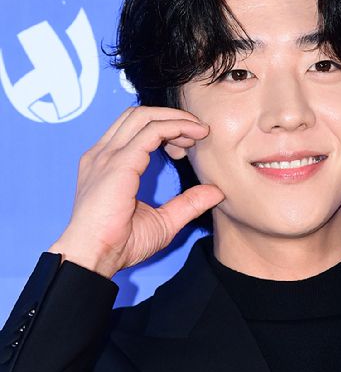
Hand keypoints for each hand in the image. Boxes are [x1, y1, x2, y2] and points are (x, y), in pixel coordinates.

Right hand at [48, 106, 224, 277]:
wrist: (94, 255)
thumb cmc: (120, 243)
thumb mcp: (163, 221)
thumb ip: (187, 204)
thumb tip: (216, 192)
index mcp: (107, 164)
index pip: (135, 129)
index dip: (166, 128)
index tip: (190, 143)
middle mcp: (103, 154)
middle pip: (138, 115)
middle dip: (172, 117)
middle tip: (199, 132)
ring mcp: (107, 156)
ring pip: (143, 116)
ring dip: (175, 119)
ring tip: (199, 131)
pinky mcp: (118, 163)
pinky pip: (150, 132)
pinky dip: (173, 128)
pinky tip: (192, 136)